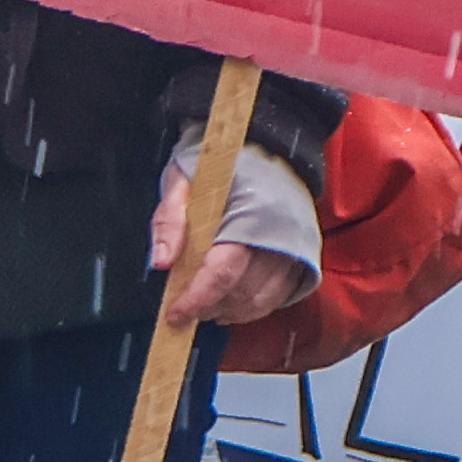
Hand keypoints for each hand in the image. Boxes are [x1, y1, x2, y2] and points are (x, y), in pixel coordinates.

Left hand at [144, 174, 319, 329]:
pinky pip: (276, 297)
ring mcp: (292, 250)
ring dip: (228, 312)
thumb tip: (161, 263)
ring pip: (259, 301)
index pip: (222, 272)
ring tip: (203, 308)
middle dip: (208, 307)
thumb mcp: (183, 179)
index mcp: (246, 216)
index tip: (174, 315)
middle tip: (182, 309)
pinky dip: (250, 309)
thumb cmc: (217, 164)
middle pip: (241, 292)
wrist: (262, 146)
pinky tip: (228, 305)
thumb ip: (170, 219)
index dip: (196, 298)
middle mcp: (276, 237)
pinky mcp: (299, 257)